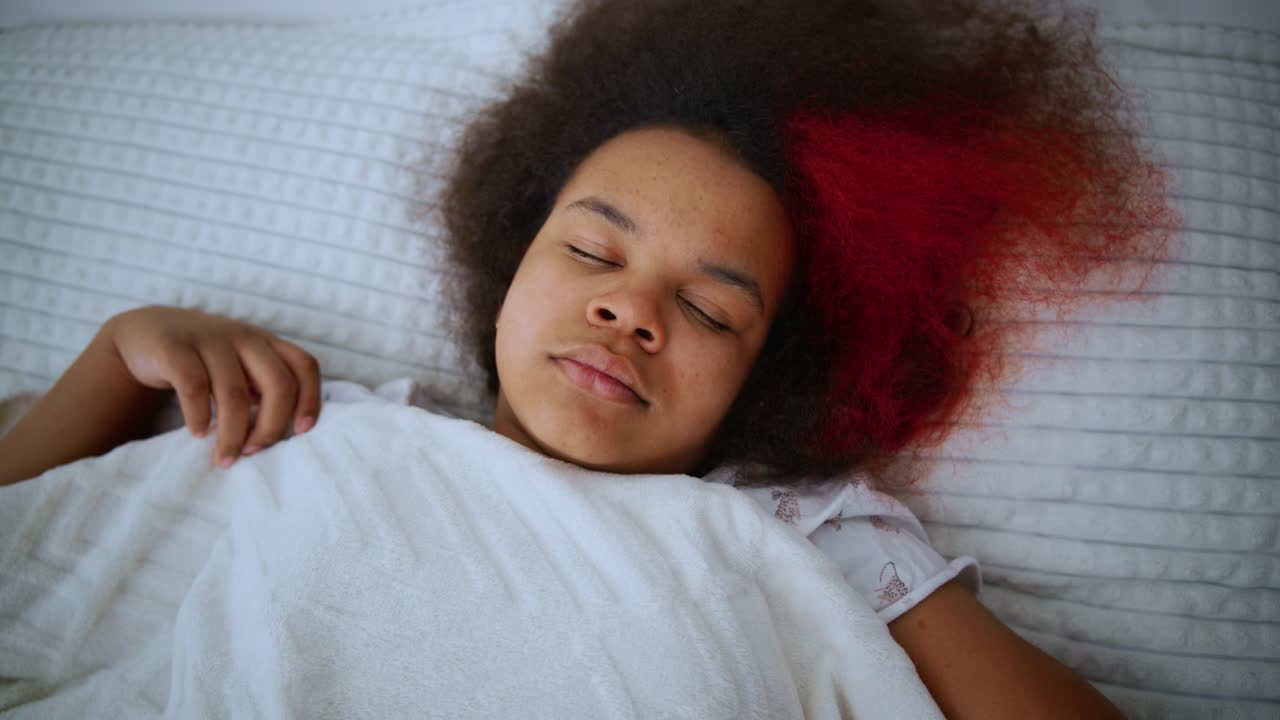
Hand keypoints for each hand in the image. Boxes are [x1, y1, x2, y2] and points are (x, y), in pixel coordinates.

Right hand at [104, 305, 321, 466]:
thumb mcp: (241, 369)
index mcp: (267, 344)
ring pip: (235, 392)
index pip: (304, 367)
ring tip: (225, 458)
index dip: (310, 400)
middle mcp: (245, 337)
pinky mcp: (174, 347)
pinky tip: (198, 433)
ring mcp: (210, 339)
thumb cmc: (205, 361)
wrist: (148, 332)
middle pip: (278, 383)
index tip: (301, 433)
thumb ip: (263, 392)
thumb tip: (280, 439)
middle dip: (272, 425)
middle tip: (255, 452)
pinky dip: (199, 415)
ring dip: (233, 433)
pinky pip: (193, 385)